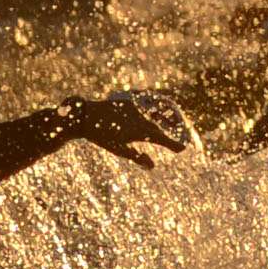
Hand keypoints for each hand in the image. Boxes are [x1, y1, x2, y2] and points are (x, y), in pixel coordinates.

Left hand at [73, 89, 193, 164]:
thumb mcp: (119, 149)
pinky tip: (155, 115)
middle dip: (171, 135)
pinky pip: (148, 108)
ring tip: (173, 127)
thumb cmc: (101, 135)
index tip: (182, 149)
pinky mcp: (132, 102)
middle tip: (179, 144)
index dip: (173, 144)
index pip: (163, 139)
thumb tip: (152, 166)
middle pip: (161, 128)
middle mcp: (143, 119)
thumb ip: (137, 157)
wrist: (86, 116)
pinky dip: (155, 113)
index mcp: (141, 132)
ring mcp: (138, 109)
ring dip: (166, 122)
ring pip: (156, 117)